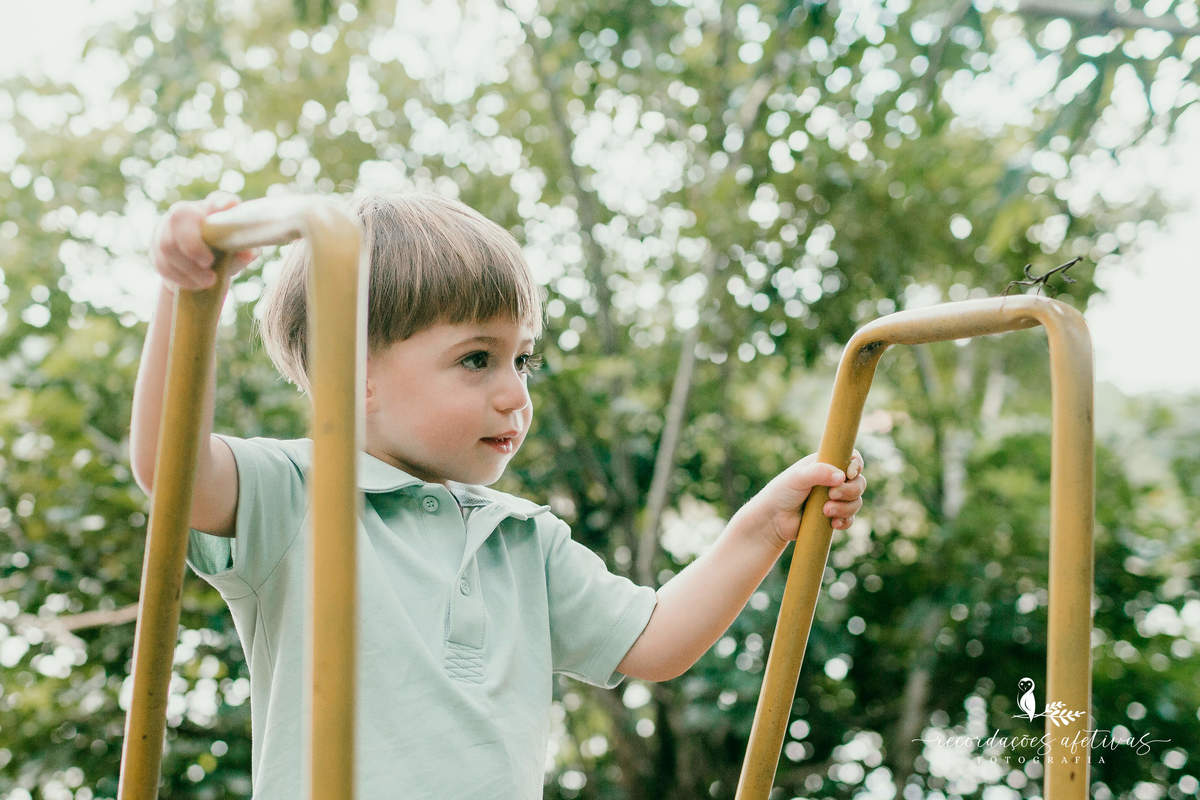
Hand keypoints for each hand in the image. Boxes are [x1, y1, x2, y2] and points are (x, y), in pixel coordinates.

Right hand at [152, 193, 256, 291]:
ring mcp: (165, 229)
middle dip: (193, 244)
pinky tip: (194, 284)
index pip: (218, 199)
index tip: (227, 207)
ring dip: (189, 267)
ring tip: (208, 281)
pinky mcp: (155, 249)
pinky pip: (162, 263)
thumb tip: (248, 253)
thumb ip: (244, 251)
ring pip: (167, 245)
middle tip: (208, 263)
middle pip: (179, 217)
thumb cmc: (224, 256)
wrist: (198, 272)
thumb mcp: (238, 254)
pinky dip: (180, 277)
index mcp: (211, 209)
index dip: (221, 202)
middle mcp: (185, 212)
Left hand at [742, 450, 865, 547]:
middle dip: (850, 490)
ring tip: (825, 511)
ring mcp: (835, 499)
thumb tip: (841, 476)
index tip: (849, 473)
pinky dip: (845, 521)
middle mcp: (833, 480)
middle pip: (859, 482)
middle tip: (831, 495)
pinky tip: (832, 523)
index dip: (856, 465)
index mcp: (826, 464)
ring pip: (856, 502)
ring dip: (845, 508)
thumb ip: (818, 472)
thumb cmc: (782, 492)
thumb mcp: (797, 477)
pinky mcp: (834, 516)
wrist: (772, 520)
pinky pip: (850, 519)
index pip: (852, 458)